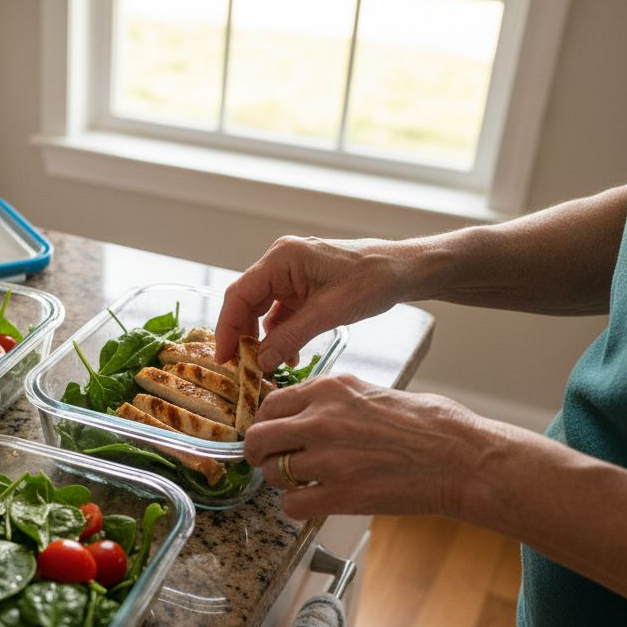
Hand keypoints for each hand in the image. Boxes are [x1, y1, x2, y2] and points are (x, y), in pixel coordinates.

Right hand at [216, 235, 414, 370]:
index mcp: (281, 258)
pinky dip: (280, 335)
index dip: (227, 328)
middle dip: (243, 336)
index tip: (224, 358)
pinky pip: (280, 313)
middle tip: (239, 367)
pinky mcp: (302, 287)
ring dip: (263, 338)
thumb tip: (260, 362)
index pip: (239, 295)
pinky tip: (288, 355)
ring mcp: (291, 275)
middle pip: (246, 302)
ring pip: (262, 310)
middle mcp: (280, 263)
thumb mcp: (327, 313)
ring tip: (266, 366)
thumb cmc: (371, 280)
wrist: (402, 271)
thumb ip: (289, 337)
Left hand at [243, 374, 500, 520]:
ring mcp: (329, 459)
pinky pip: (291, 504)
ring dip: (282, 481)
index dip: (266, 422)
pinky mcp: (342, 495)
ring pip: (273, 473)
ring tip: (304, 482)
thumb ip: (332, 401)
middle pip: (258, 437)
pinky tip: (315, 501)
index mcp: (331, 389)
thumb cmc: (430, 425)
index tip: (272, 434)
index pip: (270, 403)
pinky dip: (297, 507)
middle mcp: (322, 420)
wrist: (462, 458)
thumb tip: (304, 412)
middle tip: (269, 461)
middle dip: (259, 453)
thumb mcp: (373, 392)